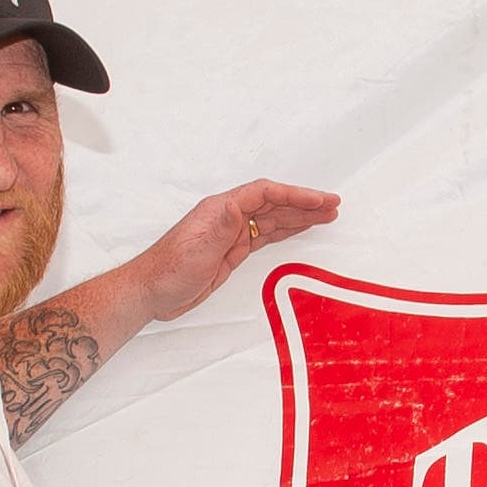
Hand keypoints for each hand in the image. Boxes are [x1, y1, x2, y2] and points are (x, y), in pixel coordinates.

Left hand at [130, 179, 342, 321]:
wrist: (153, 292)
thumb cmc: (169, 270)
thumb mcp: (196, 250)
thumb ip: (219, 227)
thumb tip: (236, 204)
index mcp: (220, 210)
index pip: (264, 194)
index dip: (294, 195)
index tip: (318, 199)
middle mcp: (228, 216)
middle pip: (273, 203)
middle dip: (304, 203)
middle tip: (333, 205)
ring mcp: (232, 233)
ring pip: (273, 219)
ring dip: (299, 216)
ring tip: (327, 215)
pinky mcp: (233, 250)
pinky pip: (266, 235)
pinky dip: (286, 231)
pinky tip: (300, 228)